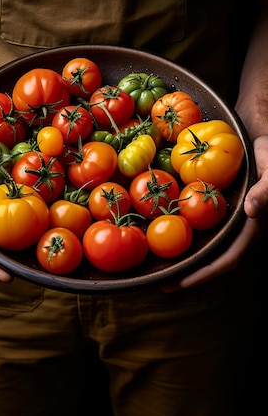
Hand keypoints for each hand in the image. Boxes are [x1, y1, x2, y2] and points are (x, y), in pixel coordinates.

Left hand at [165, 135, 267, 289]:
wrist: (260, 133)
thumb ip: (265, 191)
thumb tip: (251, 211)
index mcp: (252, 226)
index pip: (229, 258)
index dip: (206, 273)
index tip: (183, 281)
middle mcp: (238, 226)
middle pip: (212, 256)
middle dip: (189, 271)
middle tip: (162, 282)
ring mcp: (226, 216)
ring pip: (203, 241)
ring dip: (182, 253)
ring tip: (157, 263)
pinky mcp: (216, 204)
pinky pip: (197, 220)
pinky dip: (181, 226)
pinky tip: (160, 225)